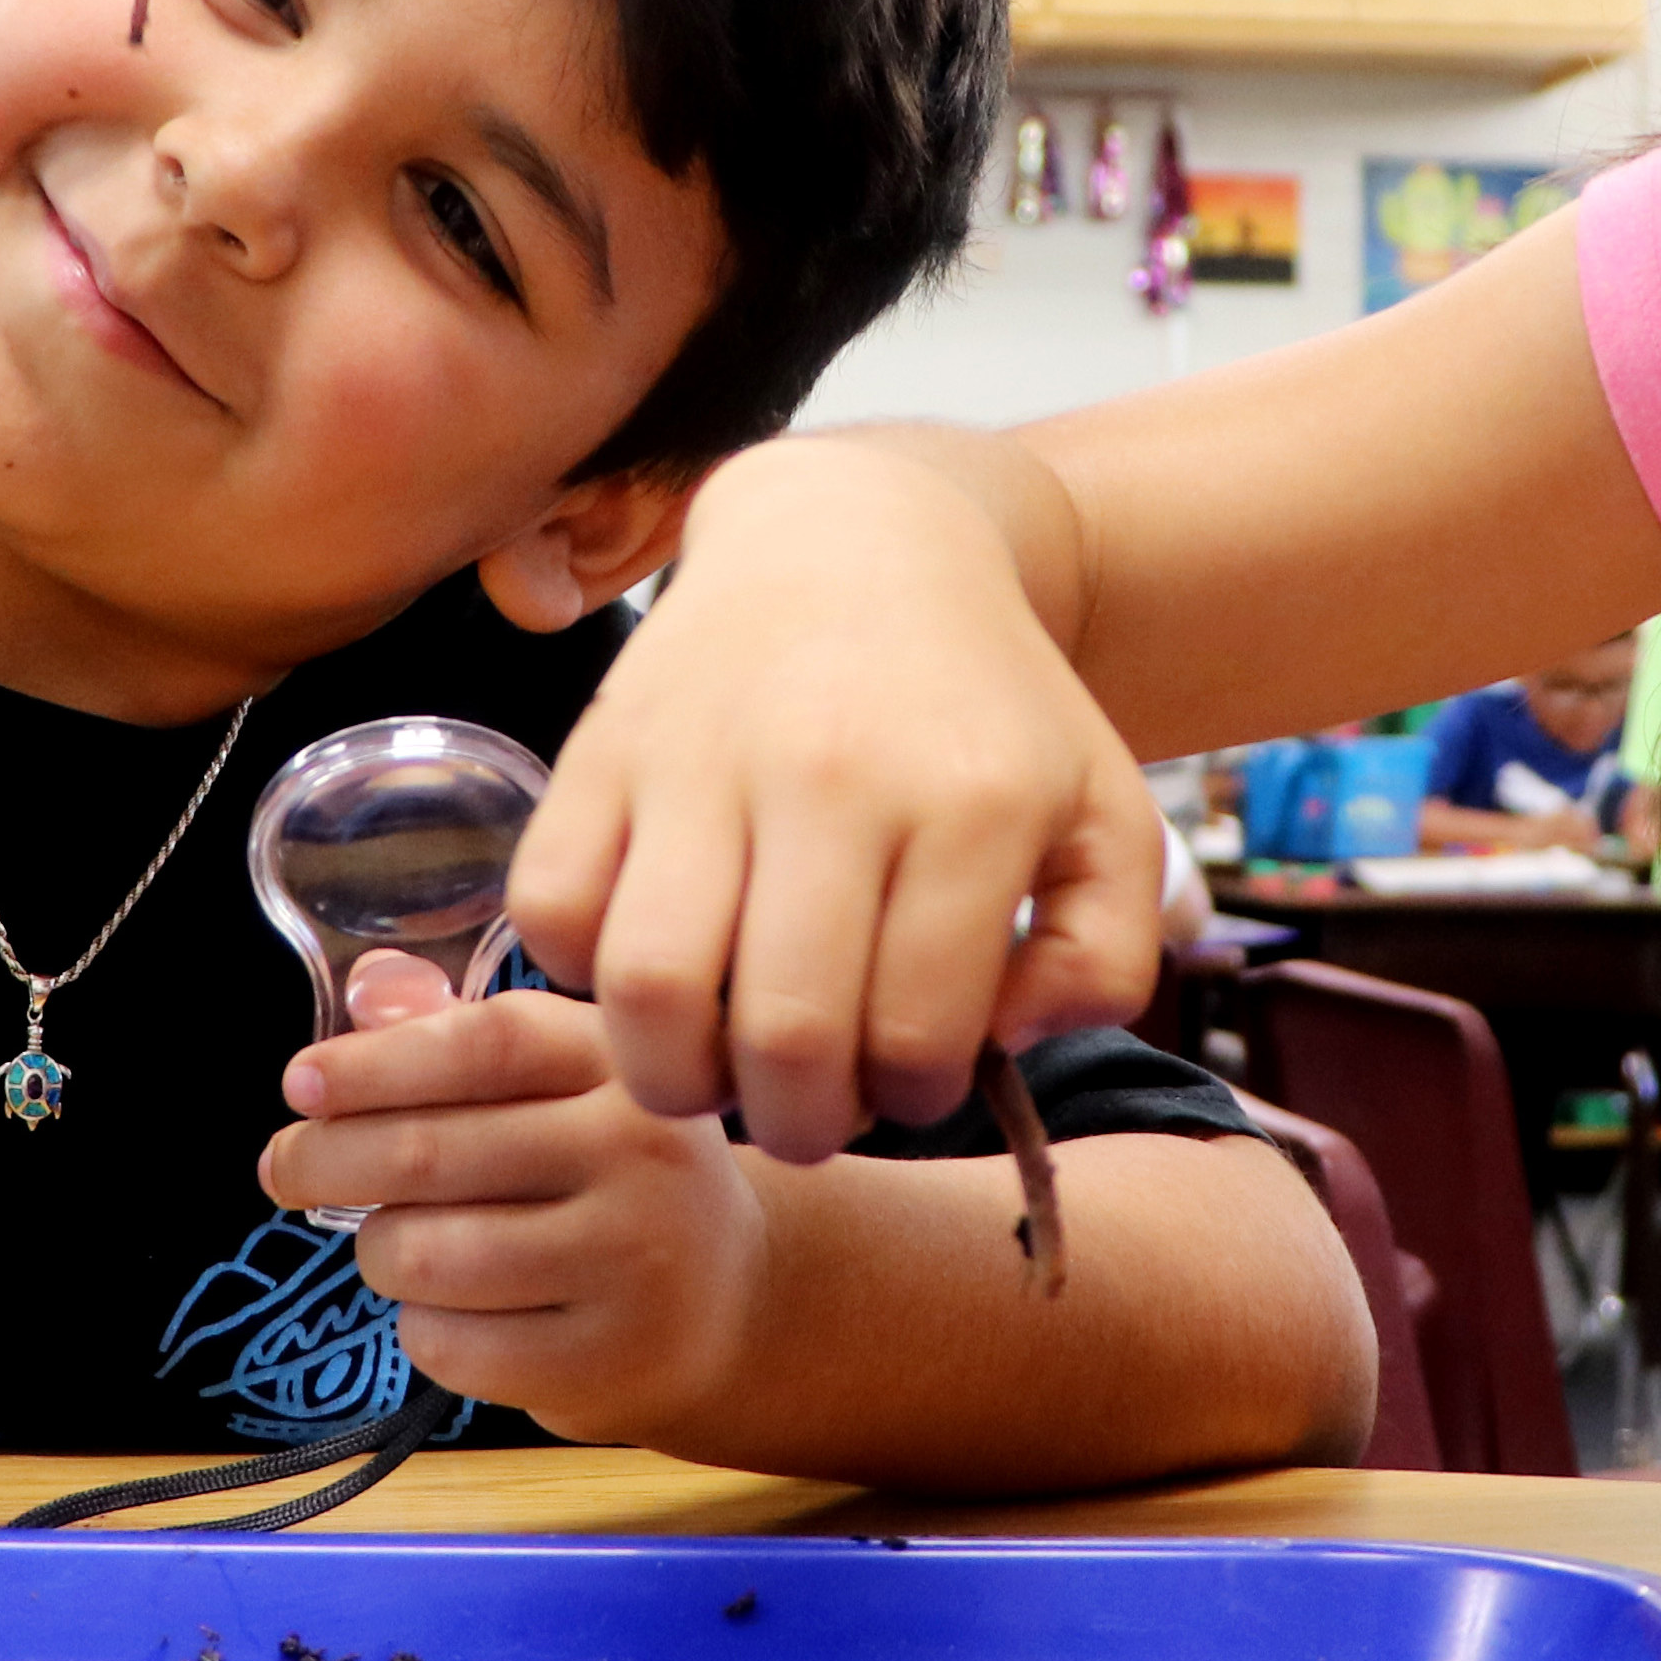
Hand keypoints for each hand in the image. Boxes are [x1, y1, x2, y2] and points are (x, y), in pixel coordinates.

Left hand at [265, 971, 770, 1446]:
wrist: (733, 1298)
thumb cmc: (615, 1175)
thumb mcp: (569, 1084)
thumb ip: (467, 1033)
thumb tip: (370, 989)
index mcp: (623, 1066)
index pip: (482, 1045)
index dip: (374, 1063)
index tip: (300, 1083)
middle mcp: (640, 1154)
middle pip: (430, 1154)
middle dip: (324, 1160)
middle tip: (286, 1168)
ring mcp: (630, 1263)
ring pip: (423, 1256)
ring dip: (379, 1250)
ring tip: (396, 1244)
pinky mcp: (603, 1361)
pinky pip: (447, 1345)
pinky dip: (422, 1329)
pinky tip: (454, 1312)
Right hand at [510, 439, 1169, 1162]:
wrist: (855, 541)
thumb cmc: (984, 708)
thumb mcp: (1104, 812)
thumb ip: (1108, 953)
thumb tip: (1008, 1042)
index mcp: (970, 801)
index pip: (915, 1033)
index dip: (909, 1097)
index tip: (907, 1077)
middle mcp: (832, 775)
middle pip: (781, 1034)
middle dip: (797, 1120)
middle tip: (808, 1110)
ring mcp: (704, 757)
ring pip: (650, 987)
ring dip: (676, 1076)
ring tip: (715, 1070)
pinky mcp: (605, 745)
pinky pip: (553, 910)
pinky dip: (583, 975)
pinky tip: (652, 964)